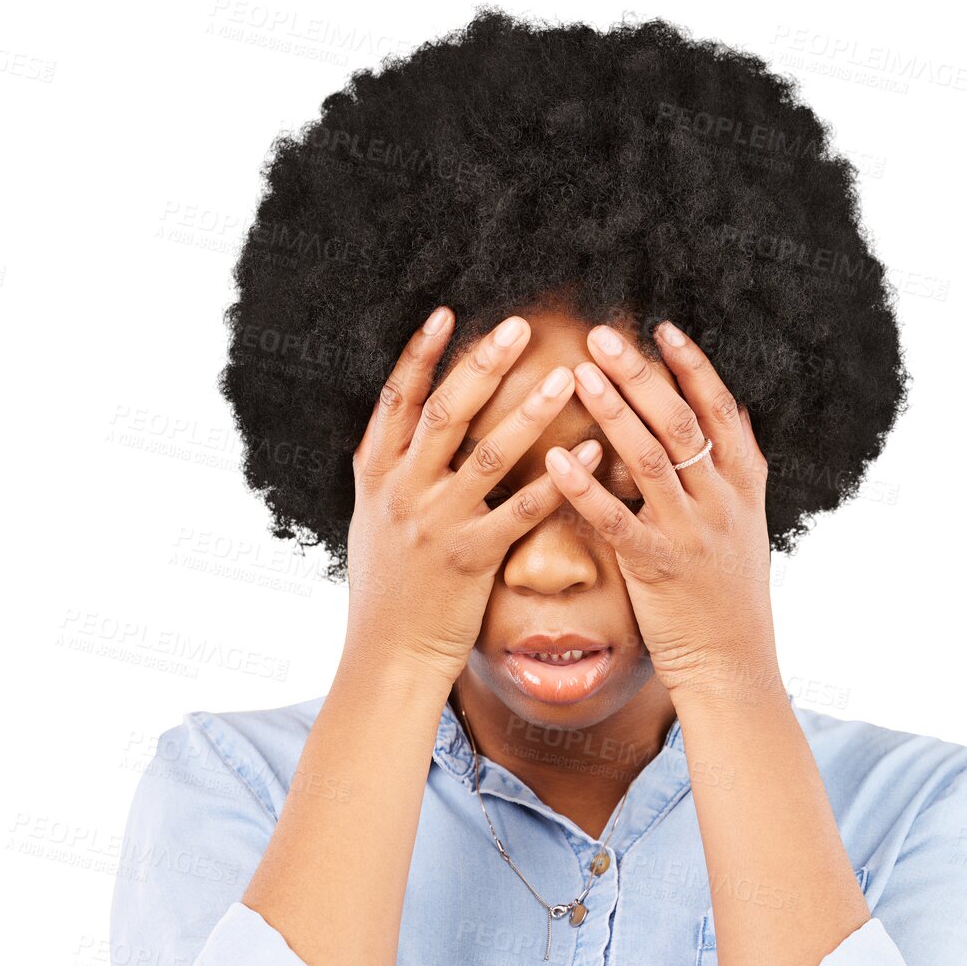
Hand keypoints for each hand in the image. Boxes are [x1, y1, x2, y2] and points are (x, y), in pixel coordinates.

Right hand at [344, 307, 601, 687]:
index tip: (449, 313)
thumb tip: (405, 416)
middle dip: (484, 364)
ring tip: (570, 377)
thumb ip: (391, 467)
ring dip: (531, 412)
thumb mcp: (372, 517)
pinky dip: (561, 480)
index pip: (396, 399)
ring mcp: (436, 524)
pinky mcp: (471, 558)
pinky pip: (522, 511)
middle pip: (445, 413)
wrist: (388, 652)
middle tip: (520, 326)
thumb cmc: (387, 586)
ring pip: (488, 455)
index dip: (420, 353)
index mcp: (375, 474)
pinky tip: (594, 452)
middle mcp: (402, 492)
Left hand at [543, 320, 778, 700]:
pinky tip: (557, 458)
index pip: (719, 409)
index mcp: (743, 483)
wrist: (732, 663)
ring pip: (651, 460)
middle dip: (641, 374)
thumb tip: (726, 413)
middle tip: (603, 334)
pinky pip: (618, 520)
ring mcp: (692, 533)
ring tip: (580, 374)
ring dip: (614, 412)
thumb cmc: (726, 592)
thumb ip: (731, 470)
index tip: (660, 327)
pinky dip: (586, 487)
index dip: (691, 366)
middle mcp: (722, 501)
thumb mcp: (744, 523)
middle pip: (681, 422)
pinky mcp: (659, 568)